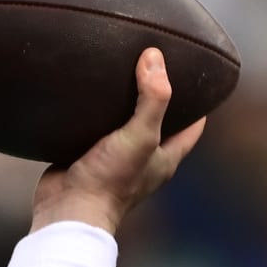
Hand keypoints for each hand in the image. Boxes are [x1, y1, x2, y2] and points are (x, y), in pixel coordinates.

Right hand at [31, 48, 206, 234]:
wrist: (68, 209)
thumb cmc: (110, 179)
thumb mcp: (140, 135)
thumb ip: (152, 99)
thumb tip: (155, 58)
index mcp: (166, 157)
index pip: (192, 127)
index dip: (198, 104)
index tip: (195, 77)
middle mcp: (144, 160)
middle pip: (159, 124)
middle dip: (158, 99)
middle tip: (152, 68)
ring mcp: (115, 160)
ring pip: (124, 126)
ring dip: (122, 105)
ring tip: (117, 73)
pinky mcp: (87, 157)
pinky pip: (94, 131)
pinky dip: (93, 114)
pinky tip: (84, 95)